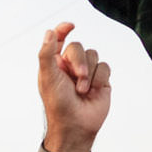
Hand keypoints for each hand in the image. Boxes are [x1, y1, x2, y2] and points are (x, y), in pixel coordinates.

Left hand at [38, 22, 109, 151]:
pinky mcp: (101, 80)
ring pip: (93, 55)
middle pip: (78, 47)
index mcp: (54, 64)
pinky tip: (94, 92)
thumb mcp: (48, 78)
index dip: (63, 30)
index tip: (70, 26)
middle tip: (76, 78)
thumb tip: (49, 32)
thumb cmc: (58, 104)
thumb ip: (47, 54)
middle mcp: (70, 66)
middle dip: (78, 61)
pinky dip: (99, 78)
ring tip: (82, 91)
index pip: (58, 40)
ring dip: (88, 73)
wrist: (76, 126)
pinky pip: (105, 66)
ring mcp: (86, 72)